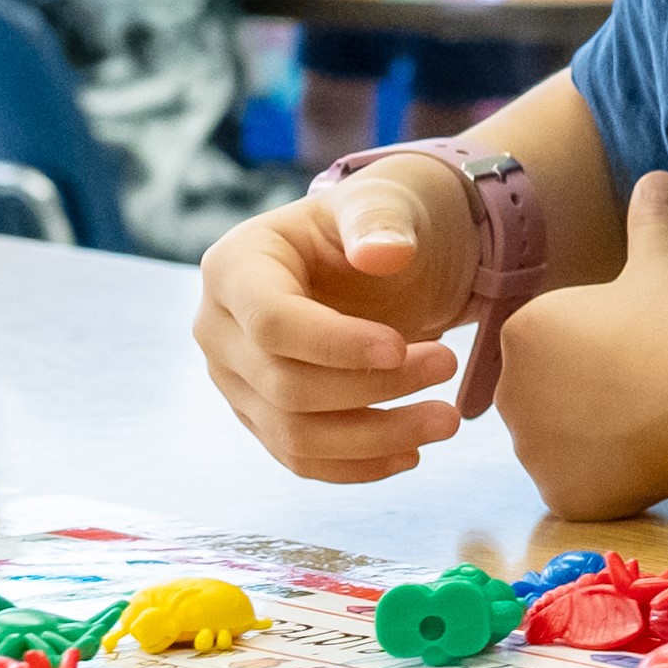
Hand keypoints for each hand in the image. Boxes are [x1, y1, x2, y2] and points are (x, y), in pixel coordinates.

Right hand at [191, 159, 473, 480]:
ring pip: (293, 435)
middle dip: (373, 388)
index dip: (334, 344)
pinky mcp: (262, 416)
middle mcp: (219, 328)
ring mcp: (236, 379)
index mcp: (235, 265)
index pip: (271, 321)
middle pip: (285, 386)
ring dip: (375, 437)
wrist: (382, 257)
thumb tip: (382, 253)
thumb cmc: (379, 221)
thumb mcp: (385, 201)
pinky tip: (413, 454)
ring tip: (446, 420)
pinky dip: (358, 466)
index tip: (401, 346)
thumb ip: (380, 219)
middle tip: (448, 365)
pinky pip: (301, 459)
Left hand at [495, 172, 667, 517]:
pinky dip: (609, 482)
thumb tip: (660, 176)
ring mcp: (533, 451)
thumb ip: (652, 217)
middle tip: (648, 390)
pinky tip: (650, 460)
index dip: (598, 352)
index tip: (639, 349)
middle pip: (548, 400)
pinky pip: (581, 489)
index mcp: (522, 332)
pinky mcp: (561, 495)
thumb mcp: (663, 258)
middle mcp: (510, 393)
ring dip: (595, 442)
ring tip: (653, 424)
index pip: (549, 350)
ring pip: (563, 448)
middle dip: (587, 400)